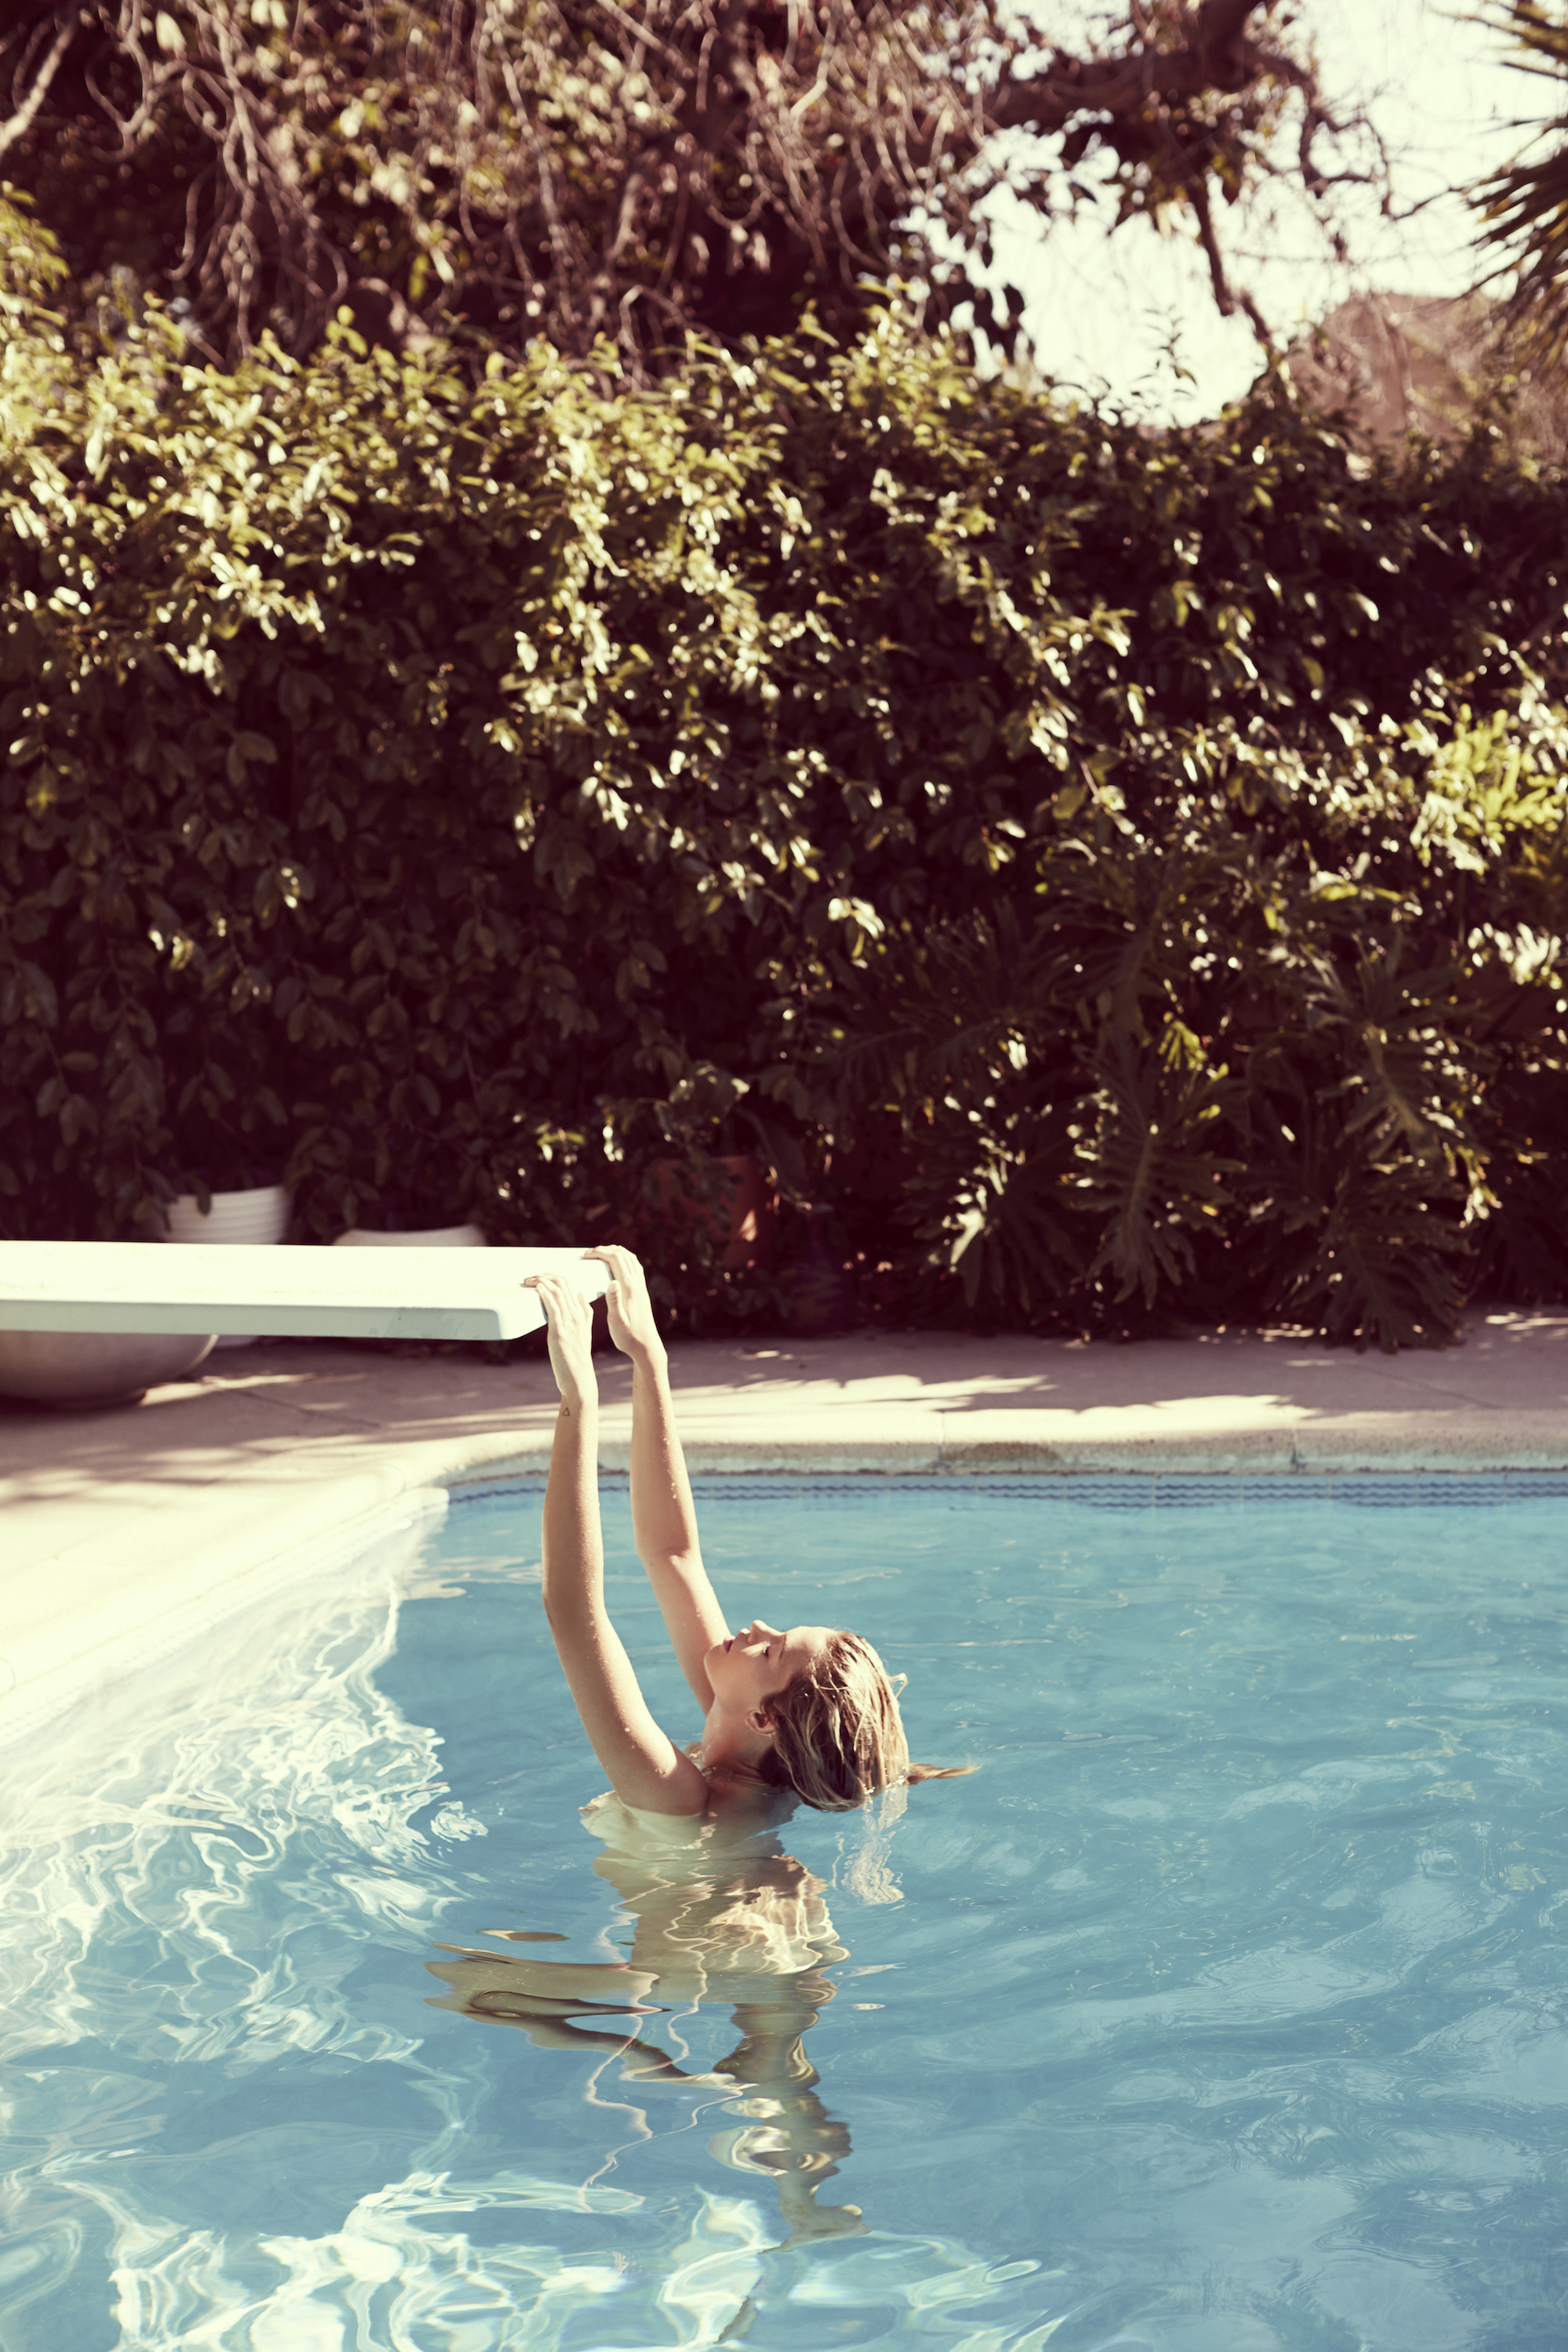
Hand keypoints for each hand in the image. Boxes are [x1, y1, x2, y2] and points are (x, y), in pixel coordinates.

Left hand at [524, 1272, 596, 1407]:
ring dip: (541, 1281)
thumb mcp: (584, 1332)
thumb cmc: (578, 1358)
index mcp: (583, 1313)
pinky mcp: (560, 1331)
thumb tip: (580, 1294)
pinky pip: (553, 1306)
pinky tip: (537, 1288)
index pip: (569, 1285)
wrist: (579, 1379)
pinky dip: (545, 1293)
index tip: (539, 1277)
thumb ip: (584, 1313)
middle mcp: (577, 1314)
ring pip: (557, 1292)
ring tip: (528, 1280)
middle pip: (562, 1284)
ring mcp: (569, 1322)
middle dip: (544, 1275)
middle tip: (529, 1277)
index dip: (553, 1276)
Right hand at [584, 1244, 662, 1365]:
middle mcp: (637, 1284)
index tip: (585, 1255)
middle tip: (588, 1254)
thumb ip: (614, 1301)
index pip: (615, 1259)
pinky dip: (624, 1260)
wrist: (646, 1346)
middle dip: (605, 1249)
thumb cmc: (629, 1337)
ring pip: (630, 1258)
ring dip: (615, 1252)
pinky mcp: (642, 1292)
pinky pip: (635, 1267)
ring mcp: (641, 1287)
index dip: (600, 1252)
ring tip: (599, 1256)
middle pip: (623, 1254)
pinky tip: (615, 1267)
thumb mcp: (617, 1322)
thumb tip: (612, 1281)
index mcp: (629, 1288)